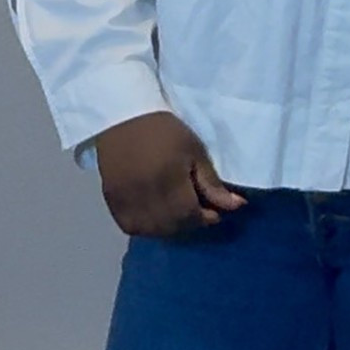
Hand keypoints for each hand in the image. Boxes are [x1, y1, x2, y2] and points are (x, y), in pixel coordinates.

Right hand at [94, 111, 247, 237]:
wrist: (123, 118)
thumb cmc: (164, 131)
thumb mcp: (195, 152)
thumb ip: (212, 184)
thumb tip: (237, 206)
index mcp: (170, 184)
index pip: (191, 217)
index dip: (206, 218)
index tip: (215, 211)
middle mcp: (147, 198)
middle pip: (172, 227)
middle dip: (190, 223)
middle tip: (198, 211)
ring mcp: (127, 202)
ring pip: (152, 231)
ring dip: (169, 228)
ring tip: (177, 213)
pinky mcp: (112, 201)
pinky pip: (131, 227)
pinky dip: (146, 227)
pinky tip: (154, 216)